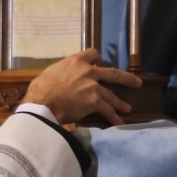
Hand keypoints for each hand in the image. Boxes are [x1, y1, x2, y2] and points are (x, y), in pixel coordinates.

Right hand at [24, 50, 142, 125]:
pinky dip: (114, 117)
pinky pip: (107, 110)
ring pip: (111, 94)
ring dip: (120, 103)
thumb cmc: (40, 89)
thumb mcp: (50, 72)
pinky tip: (120, 123)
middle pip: (112, 73)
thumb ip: (62, 71)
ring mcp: (93, 86)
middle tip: (136, 82)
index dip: (96, 59)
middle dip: (126, 78)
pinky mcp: (94, 101)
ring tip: (127, 108)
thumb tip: (61, 76)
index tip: (98, 64)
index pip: (92, 54)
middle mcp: (88, 71)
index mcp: (75, 61)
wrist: (42, 103)